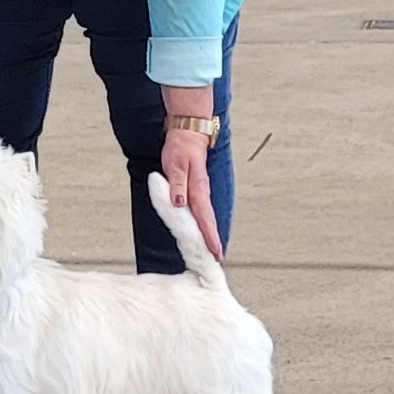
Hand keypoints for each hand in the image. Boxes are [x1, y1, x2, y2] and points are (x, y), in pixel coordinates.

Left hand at [161, 128, 222, 261]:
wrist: (188, 135)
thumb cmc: (180, 149)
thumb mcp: (175, 165)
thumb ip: (177, 185)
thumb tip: (179, 203)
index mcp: (197, 189)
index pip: (204, 217)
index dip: (209, 236)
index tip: (216, 252)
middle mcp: (202, 193)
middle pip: (209, 220)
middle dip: (213, 240)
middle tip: (218, 258)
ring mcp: (201, 191)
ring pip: (206, 216)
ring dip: (210, 232)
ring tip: (214, 250)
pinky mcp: (197, 188)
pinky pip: (202, 209)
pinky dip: (205, 221)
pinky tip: (204, 228)